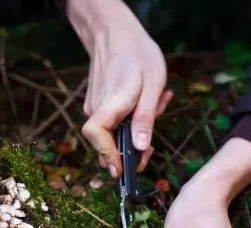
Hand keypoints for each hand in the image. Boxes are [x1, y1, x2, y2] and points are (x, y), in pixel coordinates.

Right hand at [67, 0, 172, 177]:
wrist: (116, 34)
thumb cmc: (138, 55)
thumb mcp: (152, 85)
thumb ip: (145, 118)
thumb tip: (140, 148)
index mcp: (111, 103)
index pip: (96, 134)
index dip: (106, 155)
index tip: (120, 171)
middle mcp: (97, 108)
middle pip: (106, 144)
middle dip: (130, 153)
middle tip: (151, 149)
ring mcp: (95, 107)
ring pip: (114, 133)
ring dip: (135, 132)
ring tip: (155, 106)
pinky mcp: (98, 106)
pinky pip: (114, 122)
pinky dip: (131, 120)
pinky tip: (147, 102)